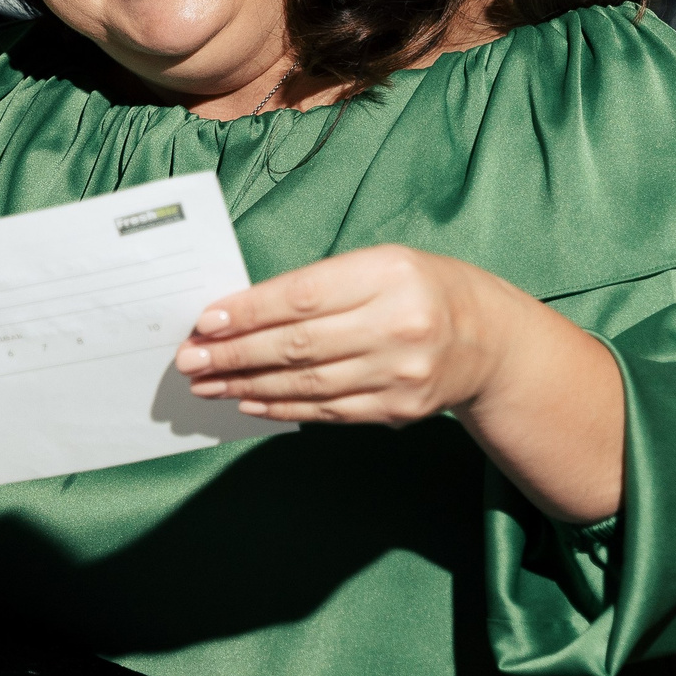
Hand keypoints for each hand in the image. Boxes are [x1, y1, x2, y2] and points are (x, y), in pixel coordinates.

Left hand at [176, 244, 625, 520]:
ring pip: (307, 384)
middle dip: (235, 355)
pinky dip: (281, 406)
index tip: (204, 322)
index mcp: (390, 275)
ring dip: (247, 386)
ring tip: (206, 383)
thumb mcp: (376, 264)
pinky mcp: (398, 409)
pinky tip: (247, 401)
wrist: (486, 338)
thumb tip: (238, 313)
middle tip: (189, 359)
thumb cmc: (416, 288)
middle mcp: (399, 326)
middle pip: (299, 345)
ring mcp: (401, 374)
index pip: (303, 297)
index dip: (249, 312)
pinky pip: (326, 410)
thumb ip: (316, 285)